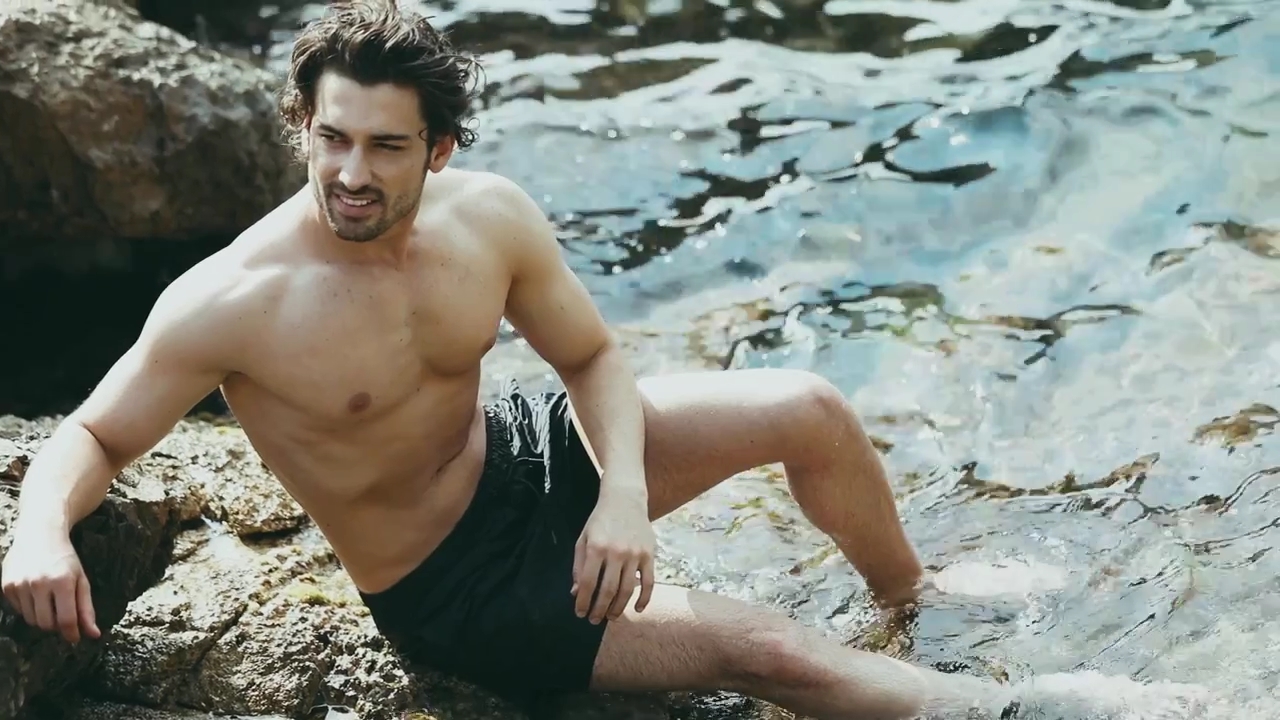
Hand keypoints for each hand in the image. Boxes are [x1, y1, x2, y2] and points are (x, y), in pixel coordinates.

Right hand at [1, 526, 99, 643]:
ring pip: (30, 620)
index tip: (75, 638)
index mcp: (62, 581)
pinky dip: (28, 608)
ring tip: (48, 600)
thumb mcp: (81, 580)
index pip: (66, 620)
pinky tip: (34, 593)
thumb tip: (94, 635)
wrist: (40, 533)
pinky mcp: (6, 585)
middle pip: (46, 624)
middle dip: (55, 625)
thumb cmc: (65, 559)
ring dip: (41, 617)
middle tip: (61, 614)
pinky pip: (18, 610)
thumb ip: (87, 608)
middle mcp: (39, 583)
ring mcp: (20, 584)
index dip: (71, 633)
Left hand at [571, 486, 655, 623]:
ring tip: (611, 617)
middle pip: (607, 590)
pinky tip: (637, 609)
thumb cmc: (600, 520)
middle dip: (599, 609)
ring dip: (618, 608)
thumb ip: (578, 565)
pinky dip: (644, 599)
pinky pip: (649, 582)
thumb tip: (575, 592)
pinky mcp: (649, 555)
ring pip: (627, 590)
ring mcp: (635, 554)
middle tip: (594, 620)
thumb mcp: (583, 538)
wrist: (625, 499)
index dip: (582, 601)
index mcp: (596, 548)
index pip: (587, 583)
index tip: (579, 613)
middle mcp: (616, 552)